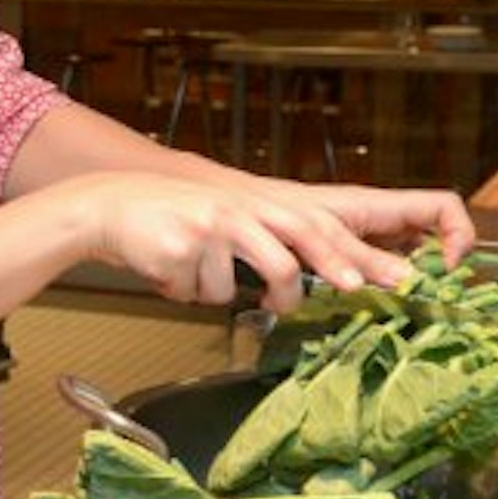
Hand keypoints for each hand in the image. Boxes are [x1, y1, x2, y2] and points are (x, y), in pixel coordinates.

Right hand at [72, 171, 473, 314]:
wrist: (108, 209)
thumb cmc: (171, 225)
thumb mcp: (225, 231)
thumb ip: (265, 251)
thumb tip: (301, 292)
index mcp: (260, 206)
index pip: (319, 227)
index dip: (355, 250)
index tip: (389, 276)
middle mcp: (246, 208)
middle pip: (305, 233)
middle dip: (337, 261)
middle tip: (361, 286)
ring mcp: (218, 222)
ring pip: (263, 267)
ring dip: (254, 287)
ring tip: (231, 288)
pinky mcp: (188, 241)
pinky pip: (209, 289)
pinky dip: (191, 291)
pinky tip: (172, 273)